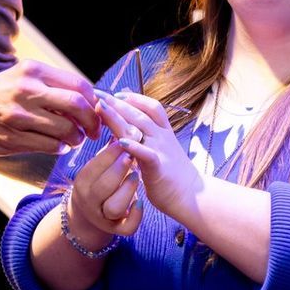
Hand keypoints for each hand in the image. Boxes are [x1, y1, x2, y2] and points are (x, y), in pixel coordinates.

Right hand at [0, 61, 100, 154]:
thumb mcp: (23, 77)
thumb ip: (53, 85)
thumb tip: (90, 100)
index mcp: (34, 71)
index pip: (79, 84)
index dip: (94, 101)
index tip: (97, 112)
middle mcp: (27, 90)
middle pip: (77, 105)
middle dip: (92, 121)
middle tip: (93, 130)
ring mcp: (18, 115)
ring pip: (66, 129)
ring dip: (77, 138)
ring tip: (74, 139)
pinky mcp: (12, 137)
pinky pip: (50, 146)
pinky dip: (61, 147)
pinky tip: (58, 145)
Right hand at [64, 139, 144, 250]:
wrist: (93, 212)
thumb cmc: (100, 180)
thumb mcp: (98, 166)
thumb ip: (108, 150)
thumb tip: (118, 120)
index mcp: (82, 183)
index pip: (94, 167)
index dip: (110, 154)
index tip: (124, 140)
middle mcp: (90, 202)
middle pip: (103, 187)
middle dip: (119, 170)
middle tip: (132, 156)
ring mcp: (104, 218)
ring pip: (115, 208)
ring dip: (127, 191)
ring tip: (137, 176)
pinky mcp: (118, 230)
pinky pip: (127, 227)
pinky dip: (136, 216)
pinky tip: (141, 202)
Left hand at [100, 90, 206, 223]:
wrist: (191, 195)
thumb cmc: (171, 174)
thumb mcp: (160, 150)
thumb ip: (147, 137)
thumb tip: (130, 126)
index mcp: (163, 132)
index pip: (150, 107)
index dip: (134, 98)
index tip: (115, 93)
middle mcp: (162, 137)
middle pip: (139, 113)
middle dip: (117, 102)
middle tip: (98, 93)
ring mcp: (161, 150)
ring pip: (140, 128)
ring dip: (119, 116)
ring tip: (101, 107)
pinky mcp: (159, 167)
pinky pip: (146, 154)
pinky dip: (133, 146)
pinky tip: (120, 140)